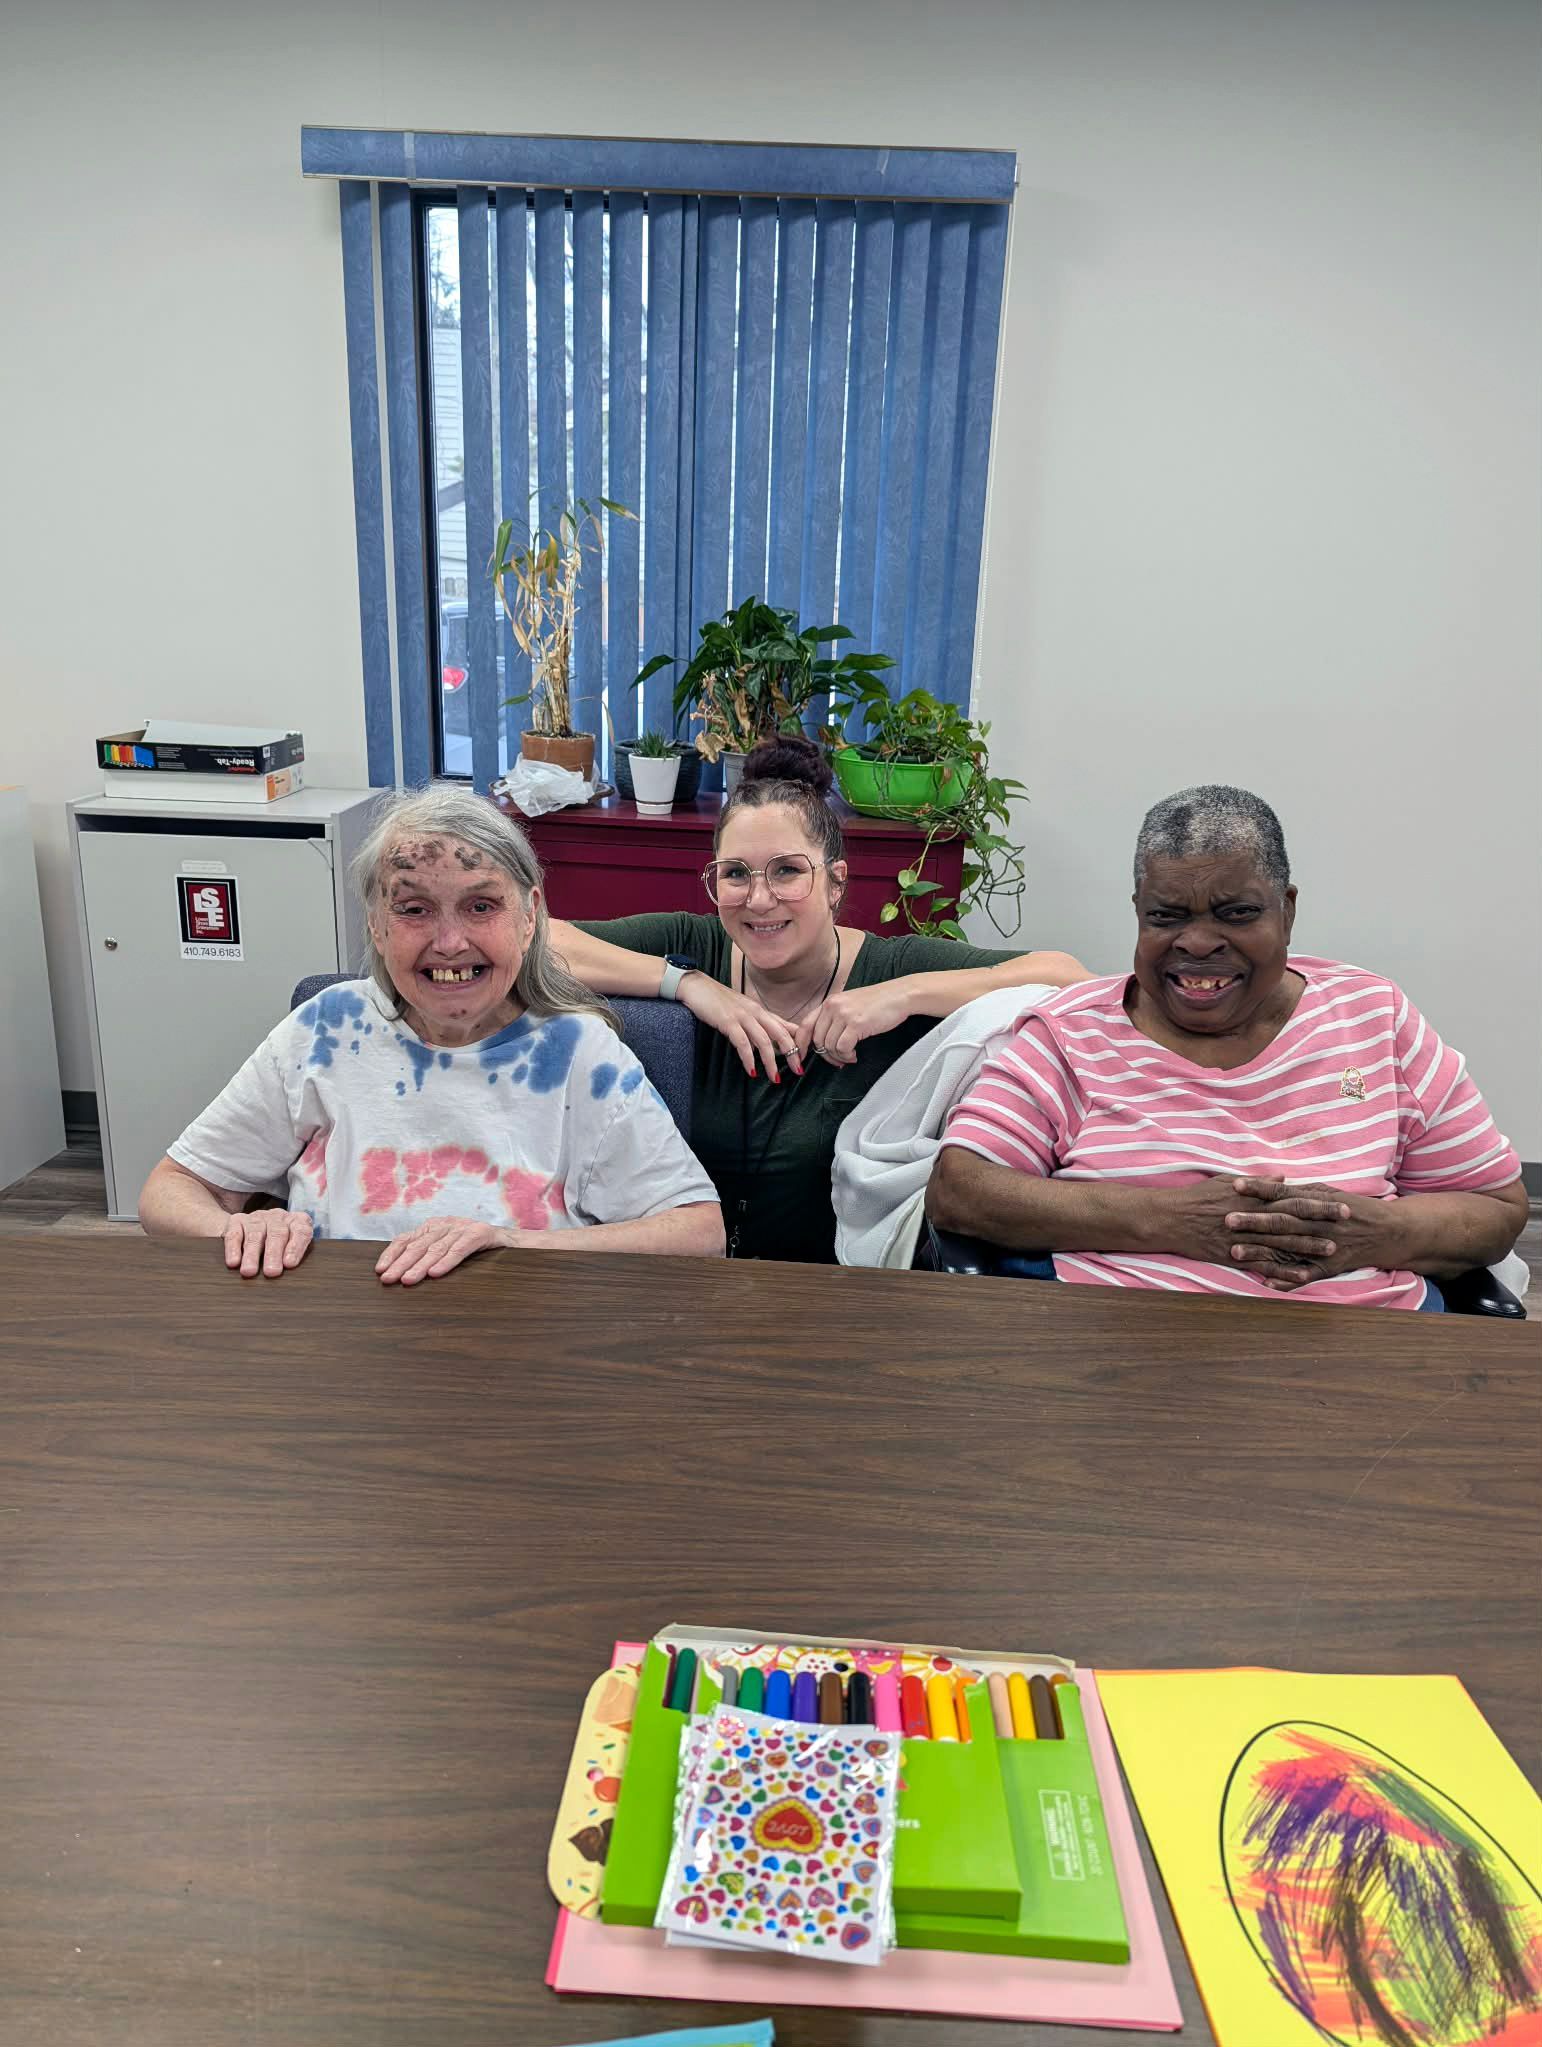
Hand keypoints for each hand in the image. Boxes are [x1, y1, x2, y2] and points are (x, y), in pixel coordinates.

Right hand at [223, 1208, 313, 1278]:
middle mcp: (278, 1217)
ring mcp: (257, 1217)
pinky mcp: (237, 1220)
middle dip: (273, 1253)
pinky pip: (234, 1234)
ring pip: (255, 1234)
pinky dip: (233, 1249)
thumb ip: (294, 1259)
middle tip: (271, 1271)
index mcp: (297, 1221)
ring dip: (252, 1254)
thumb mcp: (293, 1250)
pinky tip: (233, 1262)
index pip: (301, 1231)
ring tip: (249, 1271)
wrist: (256, 1230)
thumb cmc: (282, 1247)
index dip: (296, 1247)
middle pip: (277, 1233)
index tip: (289, 1264)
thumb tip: (289, 1272)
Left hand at [375, 1217, 516, 1285]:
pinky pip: (460, 1248)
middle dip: (402, 1263)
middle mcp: (447, 1225)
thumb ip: (429, 1257)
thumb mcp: (449, 1251)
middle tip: (389, 1279)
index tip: (380, 1270)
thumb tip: (401, 1276)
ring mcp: (464, 1227)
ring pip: (437, 1247)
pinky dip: (447, 1261)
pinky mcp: (481, 1233)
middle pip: (419, 1244)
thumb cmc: (478, 1252)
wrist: (515, 1243)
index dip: (392, 1254)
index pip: (407, 1239)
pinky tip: (435, 1273)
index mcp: (435, 1227)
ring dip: (420, 1265)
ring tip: (408, 1280)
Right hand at [677, 973, 803, 1081]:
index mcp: (760, 1011)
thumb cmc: (718, 1001)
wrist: (697, 986)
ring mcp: (742, 1016)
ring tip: (775, 1078)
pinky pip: (743, 1043)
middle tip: (799, 1071)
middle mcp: (756, 1012)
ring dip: (771, 1062)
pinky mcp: (728, 1021)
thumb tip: (765, 1046)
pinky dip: (749, 1058)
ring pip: (764, 1041)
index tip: (803, 1058)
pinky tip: (752, 1071)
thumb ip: (755, 1026)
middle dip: (792, 1054)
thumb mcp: (742, 1012)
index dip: (798, 1042)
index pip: (785, 1026)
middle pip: (781, 1034)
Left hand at [806, 981, 915, 1066]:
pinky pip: (842, 1048)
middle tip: (838, 1060)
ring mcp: (844, 1015)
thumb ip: (835, 1018)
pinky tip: (855, 1054)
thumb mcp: (850, 1005)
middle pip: (817, 1040)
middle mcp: (832, 1007)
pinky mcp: (856, 1024)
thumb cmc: (878, 1002)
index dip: (800, 1044)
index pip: (805, 1025)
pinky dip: (847, 1056)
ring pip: (829, 1046)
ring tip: (850, 1056)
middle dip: (825, 1055)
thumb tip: (824, 1042)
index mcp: (829, 1002)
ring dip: (839, 1057)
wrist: (900, 995)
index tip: (801, 1057)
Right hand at [1154, 1175, 1337, 1272]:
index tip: (1340, 1202)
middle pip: (1294, 1219)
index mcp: (1253, 1197)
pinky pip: (1264, 1265)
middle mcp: (1252, 1216)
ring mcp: (1245, 1237)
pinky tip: (1303, 1276)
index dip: (1318, 1201)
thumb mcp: (1226, 1181)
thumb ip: (1258, 1182)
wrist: (1170, 1218)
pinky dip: (1284, 1271)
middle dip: (1322, 1221)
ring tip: (1333, 1249)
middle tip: (1348, 1222)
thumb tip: (1284, 1178)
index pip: (1292, 1198)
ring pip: (1283, 1242)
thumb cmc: (1197, 1198)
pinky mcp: (1235, 1256)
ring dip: (1309, 1246)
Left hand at [1223, 1177, 1402, 1289]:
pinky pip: (1306, 1275)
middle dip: (1252, 1221)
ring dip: (1261, 1251)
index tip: (1235, 1185)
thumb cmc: (1355, 1208)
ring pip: (1288, 1248)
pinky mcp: (1331, 1266)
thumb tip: (1274, 1183)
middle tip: (1226, 1219)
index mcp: (1318, 1201)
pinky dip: (1287, 1280)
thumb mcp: (1330, 1193)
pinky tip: (1265, 1282)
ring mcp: (1326, 1246)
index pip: (1283, 1193)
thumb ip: (1302, 1191)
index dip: (1259, 1189)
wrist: (1390, 1232)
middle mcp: (1320, 1223)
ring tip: (1234, 1252)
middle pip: (1282, 1221)